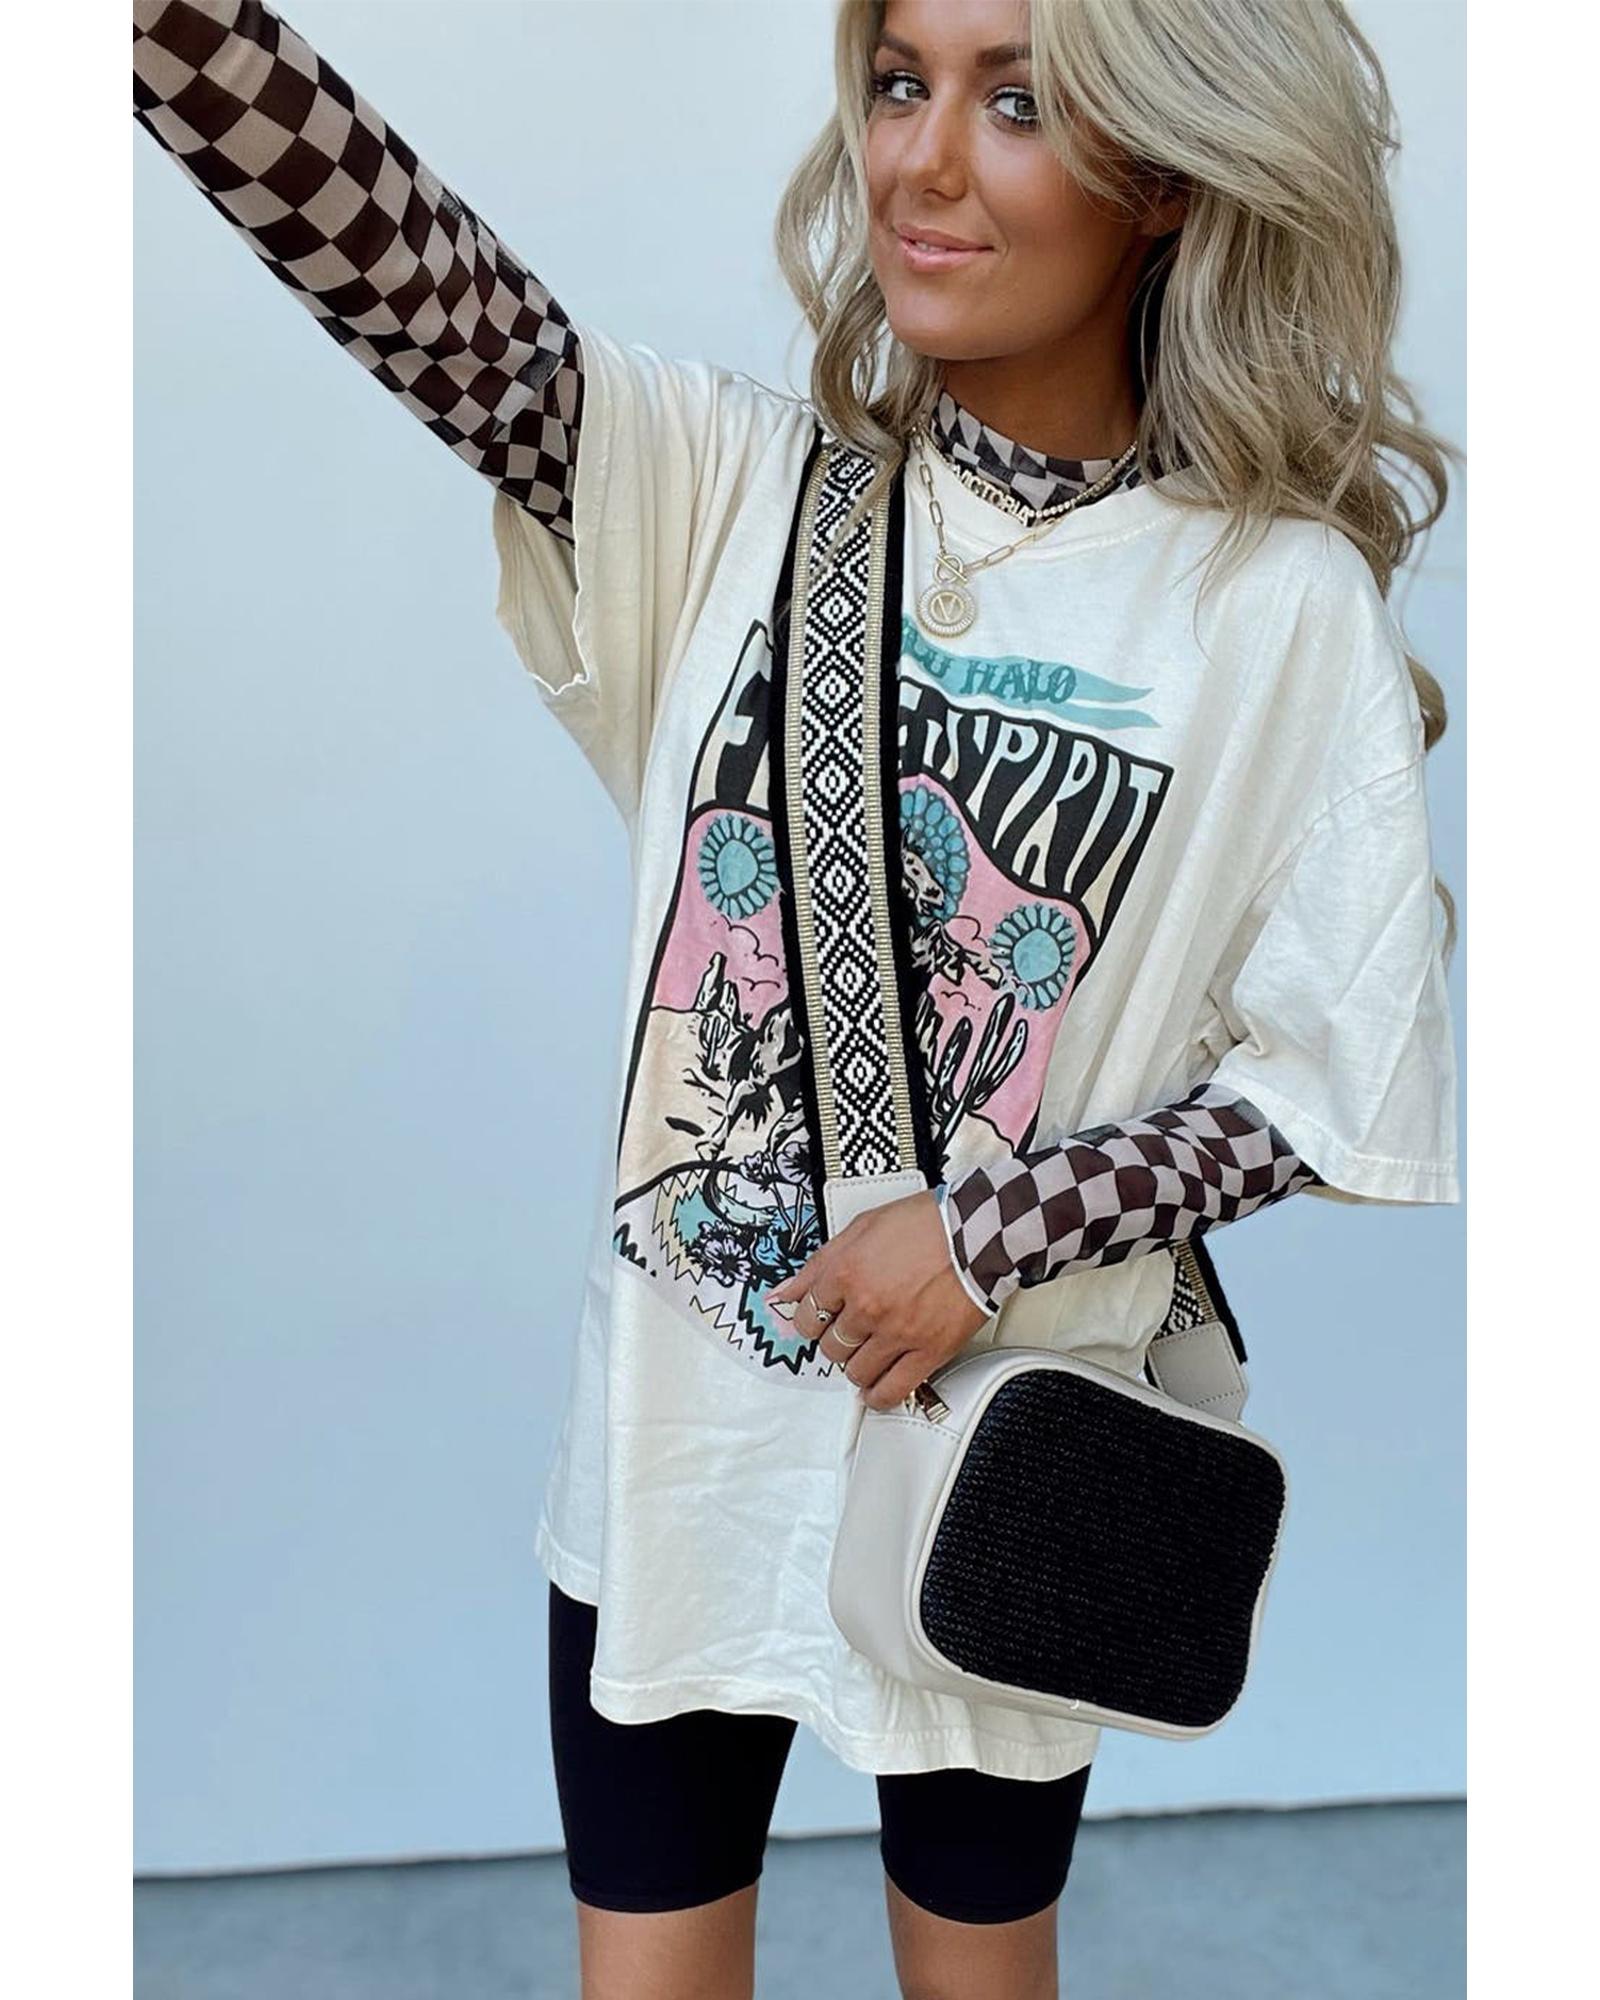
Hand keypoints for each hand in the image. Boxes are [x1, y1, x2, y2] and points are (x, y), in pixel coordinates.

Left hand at [766, 1190, 990, 1409]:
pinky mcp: (927, 1352)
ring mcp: (897, 1333)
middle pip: (830, 1346)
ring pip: (855, 1370)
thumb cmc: (928, 1223)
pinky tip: (876, 1389)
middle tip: (850, 1330)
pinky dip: (879, 1395)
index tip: (820, 1319)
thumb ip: (819, 1264)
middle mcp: (867, 1307)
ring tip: (868, 1352)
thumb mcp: (861, 1227)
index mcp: (846, 1273)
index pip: (806, 1316)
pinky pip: (892, 1389)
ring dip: (856, 1364)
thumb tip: (786, 1291)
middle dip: (836, 1339)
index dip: (812, 1319)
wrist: (978, 1233)